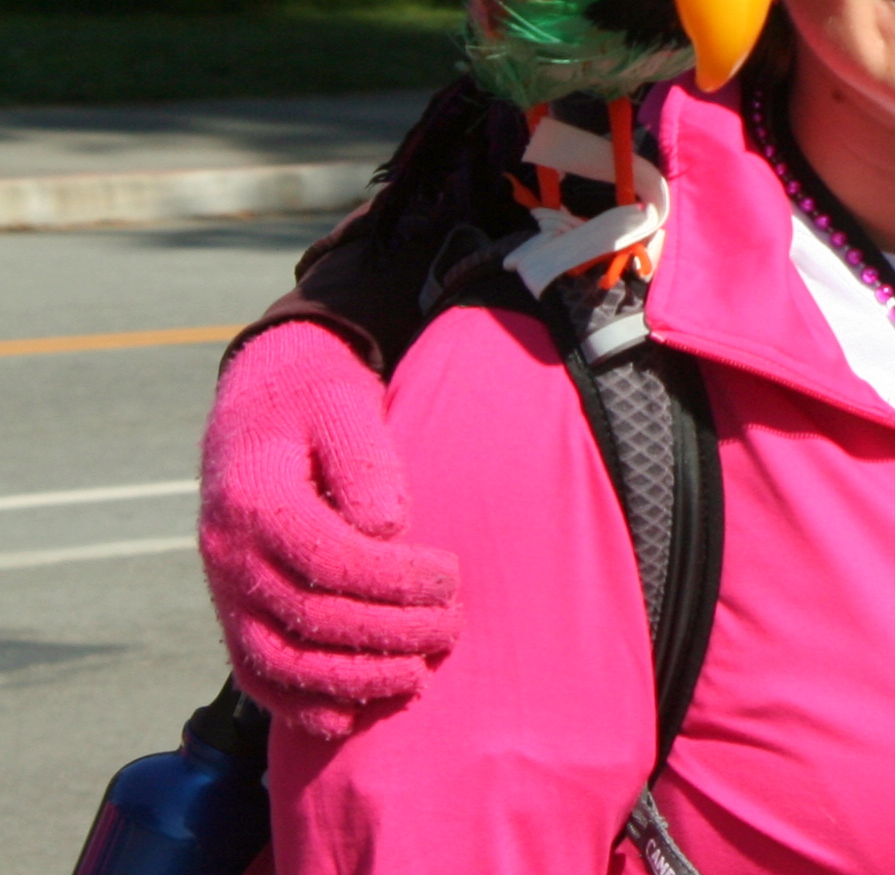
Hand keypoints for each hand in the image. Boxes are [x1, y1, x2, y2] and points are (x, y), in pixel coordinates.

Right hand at [200, 320, 459, 739]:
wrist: (263, 397)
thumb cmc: (316, 397)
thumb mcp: (344, 402)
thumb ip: (365, 460)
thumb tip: (388, 529)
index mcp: (254, 499)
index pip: (327, 560)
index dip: (393, 581)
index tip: (450, 577)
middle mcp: (229, 552)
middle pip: (308, 617)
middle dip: (388, 633)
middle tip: (452, 627)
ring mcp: (225, 588)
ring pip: (277, 661)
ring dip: (351, 679)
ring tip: (418, 675)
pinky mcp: (235, 610)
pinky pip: (256, 675)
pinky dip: (301, 704)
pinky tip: (353, 714)